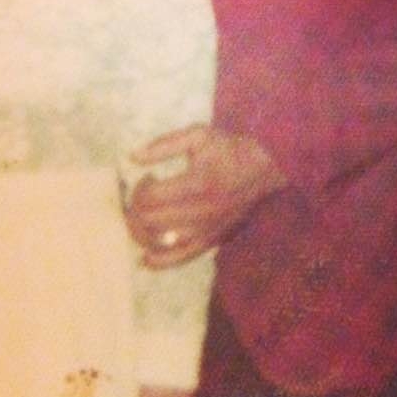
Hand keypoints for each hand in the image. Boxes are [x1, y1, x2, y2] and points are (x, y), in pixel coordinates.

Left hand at [127, 124, 286, 267]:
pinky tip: (144, 258)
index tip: (148, 178)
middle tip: (142, 197)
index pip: (151, 197)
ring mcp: (207, 230)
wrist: (264, 167)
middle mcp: (201, 212)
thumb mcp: (197, 135)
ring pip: (160, 243)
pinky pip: (181, 258)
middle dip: (136, 209)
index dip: (140, 188)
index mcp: (197, 183)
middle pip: (151, 222)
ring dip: (141, 232)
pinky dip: (159, 261)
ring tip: (142, 218)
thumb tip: (132, 157)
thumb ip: (164, 145)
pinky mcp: (213, 241)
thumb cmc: (229, 148)